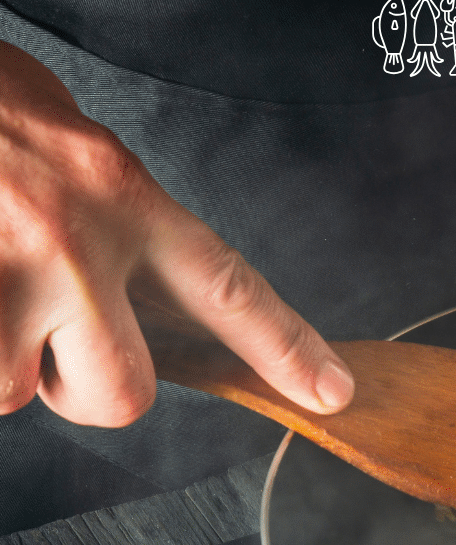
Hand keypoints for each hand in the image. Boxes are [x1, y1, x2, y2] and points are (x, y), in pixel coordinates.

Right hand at [0, 42, 352, 425]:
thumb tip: (139, 302)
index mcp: (120, 194)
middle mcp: (76, 240)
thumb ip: (117, 228)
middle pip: (122, 396)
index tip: (332, 392)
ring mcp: (10, 270)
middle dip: (84, 390)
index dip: (287, 349)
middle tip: (47, 340)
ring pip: (17, 394)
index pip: (231, 289)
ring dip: (0, 364)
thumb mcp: (67, 148)